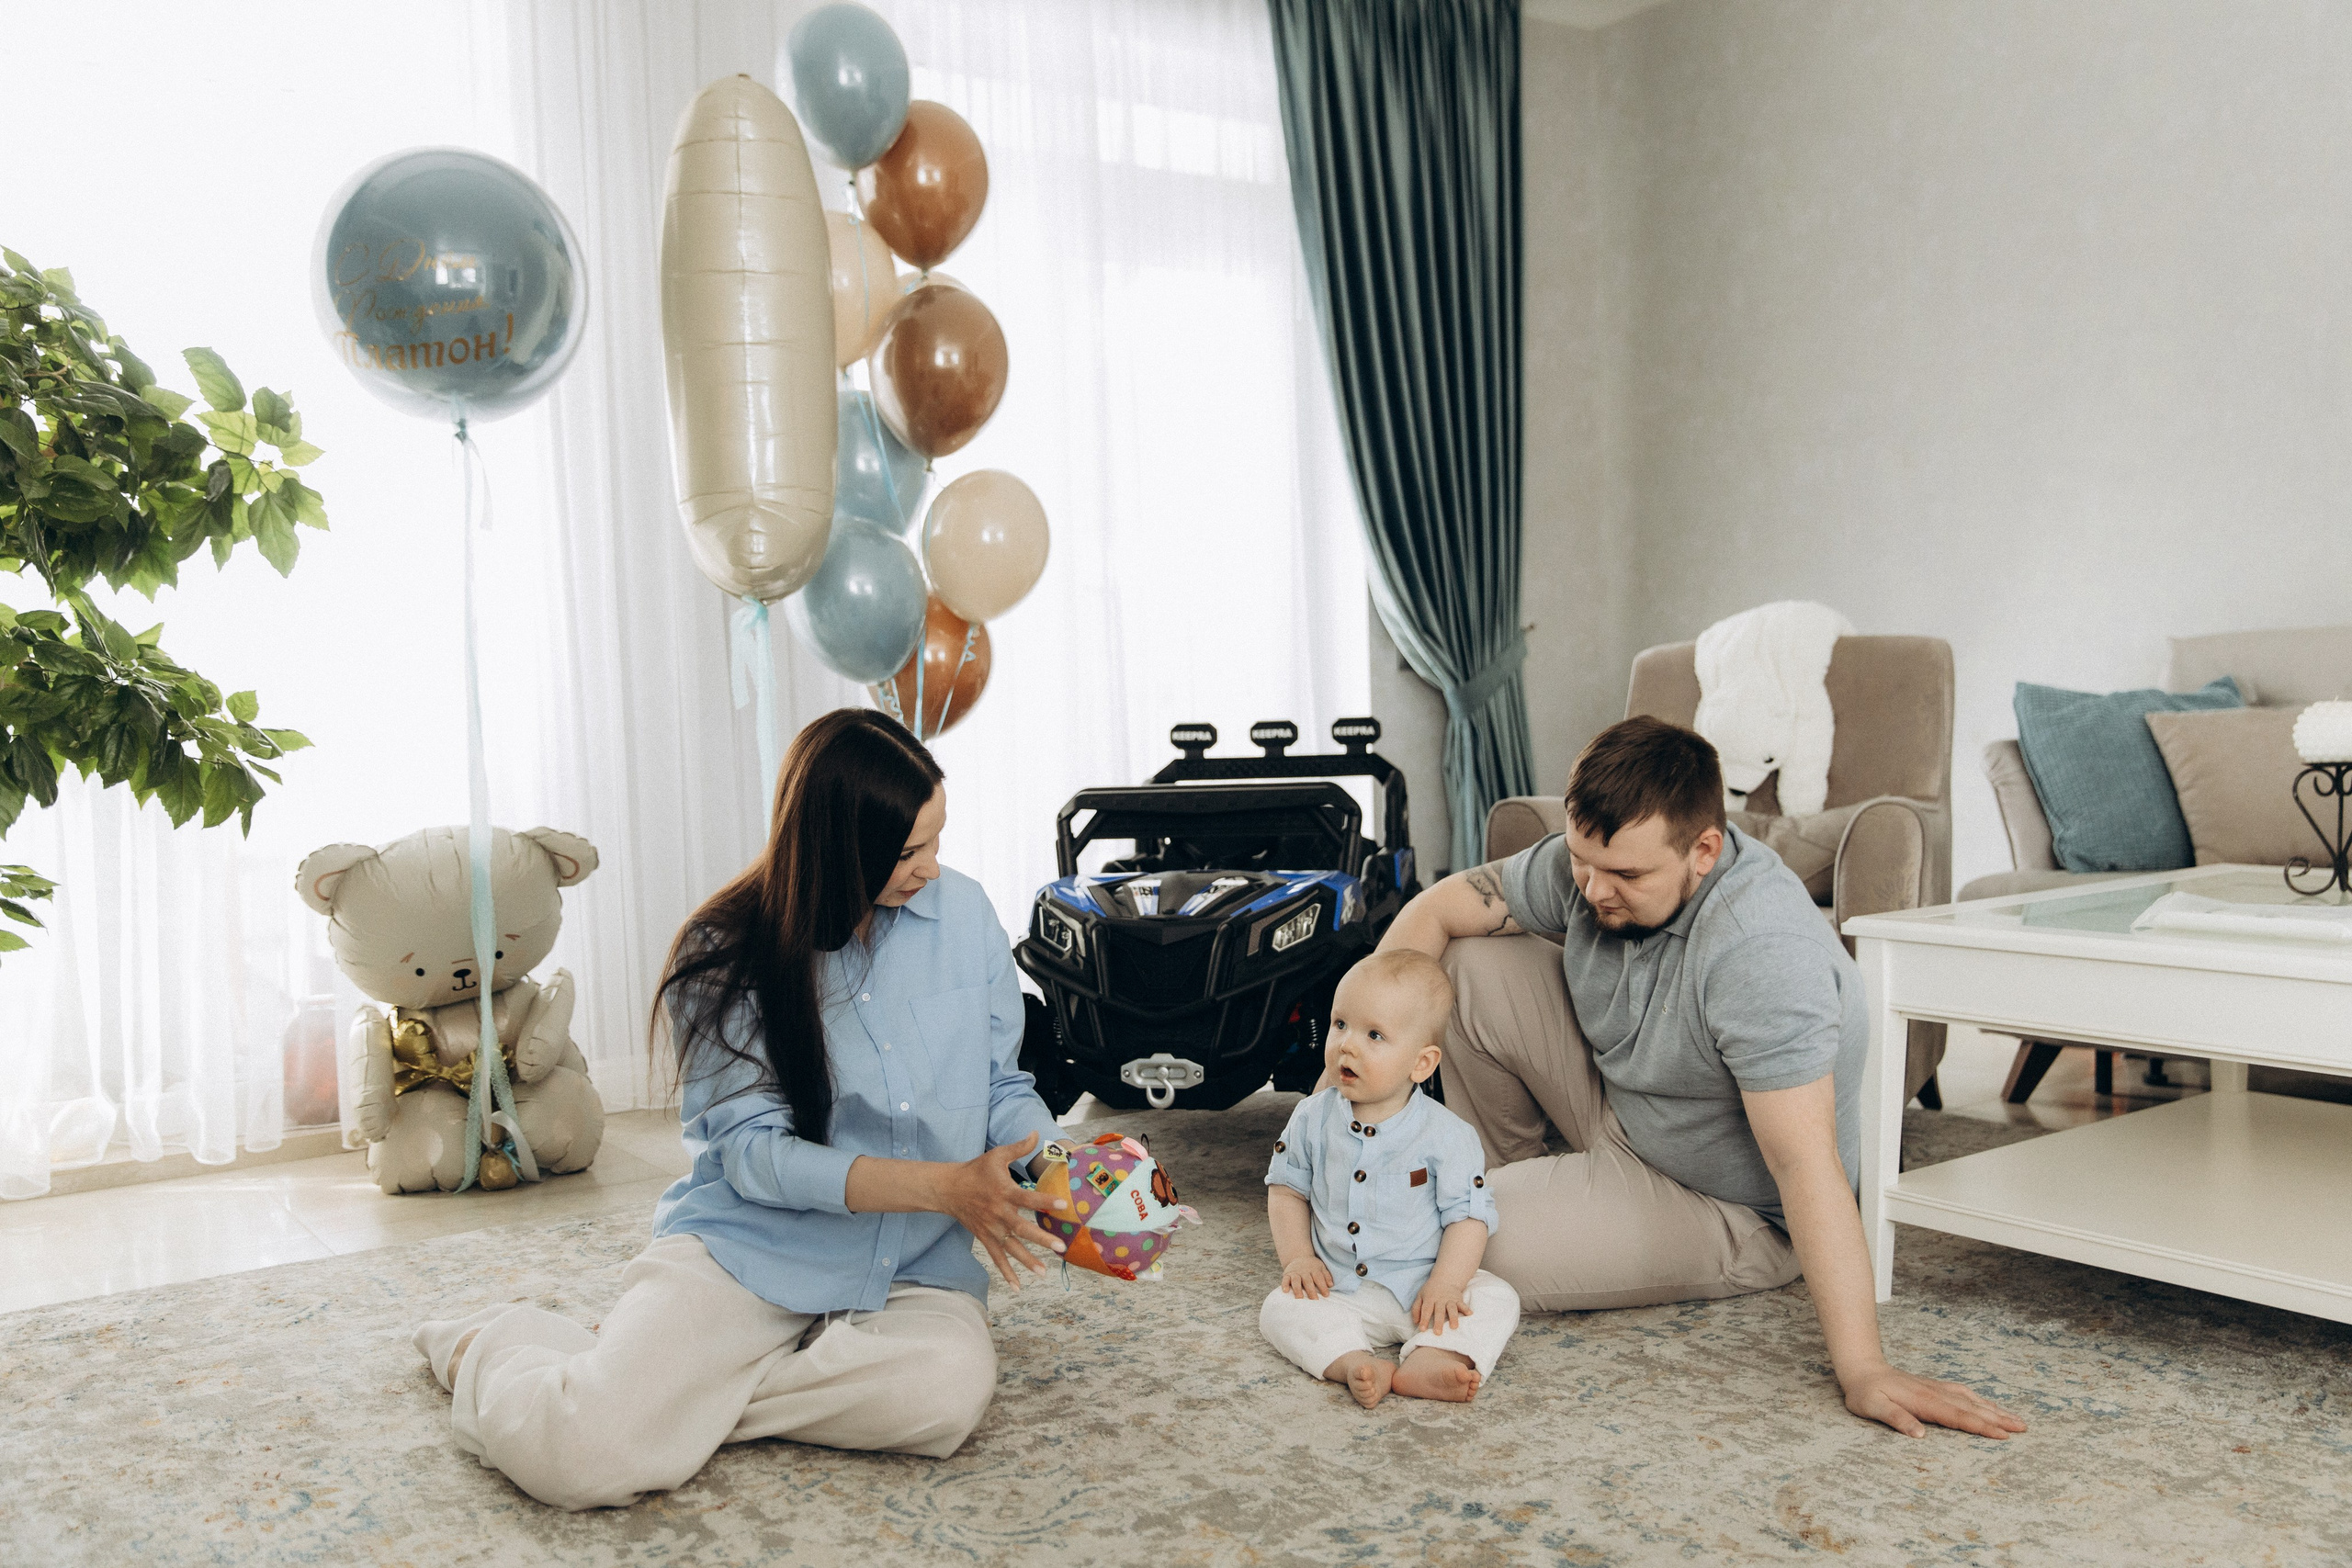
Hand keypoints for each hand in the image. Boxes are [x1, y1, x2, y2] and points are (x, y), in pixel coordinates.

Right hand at [936, 1132, 1066, 1290]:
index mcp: (1003, 1191)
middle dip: (1040, 1238)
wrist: (948, 1189)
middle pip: (1021, 1228)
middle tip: (1059, 1246)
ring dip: (1026, 1260)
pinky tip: (1018, 1287)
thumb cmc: (976, 1170)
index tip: (1063, 1206)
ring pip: (1011, 1247)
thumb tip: (1036, 1133)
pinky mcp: (985, 1238)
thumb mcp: (996, 1155)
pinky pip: (997, 1257)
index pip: (1027, 1198)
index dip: (1044, 1202)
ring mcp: (991, 1228)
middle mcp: (998, 1212)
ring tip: (1043, 1272)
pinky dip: (1006, 1273)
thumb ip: (1018, 1147)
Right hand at [1281, 1255, 1333, 1299]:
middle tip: (1314, 1300)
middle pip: (1308, 1281)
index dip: (1323, 1286)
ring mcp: (1295, 1273)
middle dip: (1311, 1291)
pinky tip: (1285, 1291)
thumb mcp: (1321, 1267)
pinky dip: (1284, 1285)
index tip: (1326, 1295)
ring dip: (1297, 1289)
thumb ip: (1326, 1276)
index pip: (1319, 1278)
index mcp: (1314, 1269)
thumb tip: (1331, 1285)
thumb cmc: (1312, 1266)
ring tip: (1300, 1298)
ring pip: (1296, 1281)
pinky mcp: (1287, 1274)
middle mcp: (1304, 1271)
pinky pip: (1285, 1279)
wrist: (1299, 1257)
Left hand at [1412, 1279, 1472, 1333]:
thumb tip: (1416, 1322)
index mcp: (1429, 1298)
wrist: (1444, 1279)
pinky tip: (1470, 1314)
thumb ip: (1416, 1308)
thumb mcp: (1420, 1296)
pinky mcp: (1458, 1299)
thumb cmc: (1430, 1291)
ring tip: (1454, 1327)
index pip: (1426, 1310)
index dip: (1424, 1319)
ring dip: (1453, 1317)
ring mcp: (1450, 1299)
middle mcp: (1440, 1299)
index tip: (1422, 1330)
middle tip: (1438, 1333)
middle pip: (1439, 1311)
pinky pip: (1463, 1304)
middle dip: (1439, 1322)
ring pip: (1452, 1309)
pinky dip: (1466, 1309)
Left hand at [1842, 1363, 2026, 1438]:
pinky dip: (1981, 1401)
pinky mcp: (1935, 1387)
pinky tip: (1991, 1405)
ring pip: (1972, 1400)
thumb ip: (1896, 1418)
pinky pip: (1964, 1394)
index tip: (2003, 1436)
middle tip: (2024, 1429)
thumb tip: (1919, 1435)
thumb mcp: (1872, 1406)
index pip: (1958, 1417)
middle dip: (1998, 1419)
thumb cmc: (1865, 1392)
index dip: (1981, 1427)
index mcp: (1924, 1402)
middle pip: (1972, 1408)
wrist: (1862, 1368)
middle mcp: (1935, 1393)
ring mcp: (1937, 1389)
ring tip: (2017, 1420)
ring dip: (1995, 1410)